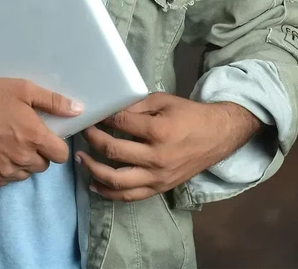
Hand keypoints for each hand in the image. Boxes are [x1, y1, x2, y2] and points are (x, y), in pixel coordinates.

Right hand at [0, 78, 82, 186]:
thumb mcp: (24, 89)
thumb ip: (53, 101)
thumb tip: (79, 109)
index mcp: (35, 137)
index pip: (61, 156)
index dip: (57, 146)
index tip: (47, 136)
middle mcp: (23, 158)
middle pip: (43, 166)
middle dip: (39, 153)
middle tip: (25, 135)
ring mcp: (5, 169)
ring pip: (26, 174)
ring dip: (23, 163)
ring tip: (10, 143)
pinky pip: (7, 180)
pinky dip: (7, 170)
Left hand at [76, 93, 261, 201]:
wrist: (218, 136)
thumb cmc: (189, 115)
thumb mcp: (162, 101)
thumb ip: (135, 104)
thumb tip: (109, 108)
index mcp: (158, 131)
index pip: (119, 123)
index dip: (102, 118)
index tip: (91, 114)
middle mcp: (156, 157)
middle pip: (113, 152)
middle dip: (92, 140)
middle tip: (82, 132)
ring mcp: (158, 176)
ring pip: (117, 180)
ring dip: (93, 169)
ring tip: (80, 159)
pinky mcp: (160, 188)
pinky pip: (130, 196)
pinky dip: (109, 193)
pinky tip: (94, 184)